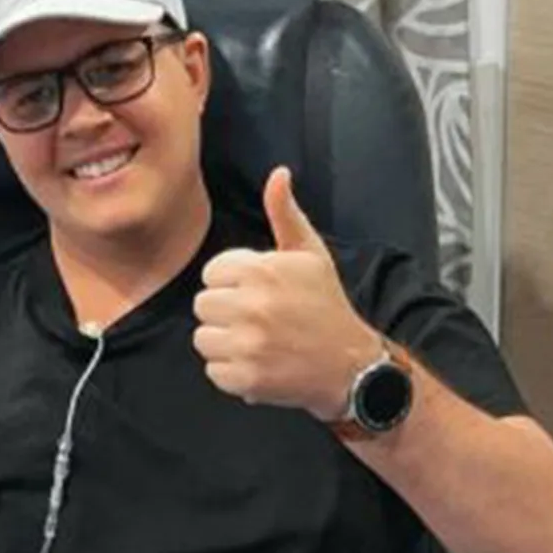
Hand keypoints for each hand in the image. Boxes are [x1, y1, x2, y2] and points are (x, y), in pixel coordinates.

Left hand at [193, 166, 384, 419]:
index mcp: (262, 270)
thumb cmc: (326, 305)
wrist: (350, 364)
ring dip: (226, 343)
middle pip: (203, 306)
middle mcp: (252, 306)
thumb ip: (285, 213)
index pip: (212, 274)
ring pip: (204, 338)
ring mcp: (249, 344)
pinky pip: (214, 371)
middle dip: (226, 313)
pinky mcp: (246, 378)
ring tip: (257, 342)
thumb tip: (278, 173)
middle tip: (258, 320)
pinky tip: (259, 364)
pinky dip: (232, 373)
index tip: (257, 294)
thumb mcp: (310, 254)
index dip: (232, 284)